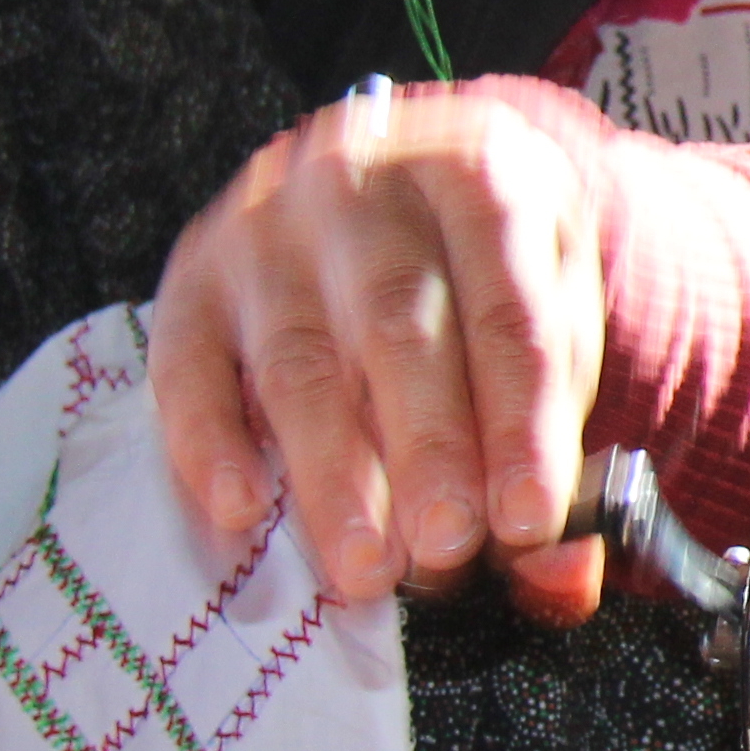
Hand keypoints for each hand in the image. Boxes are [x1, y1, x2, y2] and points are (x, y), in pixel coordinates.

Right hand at [150, 84, 611, 616]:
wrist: (405, 186)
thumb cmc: (492, 278)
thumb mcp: (558, 327)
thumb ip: (562, 451)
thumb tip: (563, 576)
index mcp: (484, 174)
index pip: (511, 310)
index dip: (522, 423)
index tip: (527, 519)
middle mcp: (366, 182)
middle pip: (399, 325)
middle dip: (427, 449)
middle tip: (445, 548)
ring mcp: (266, 225)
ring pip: (298, 357)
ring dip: (332, 473)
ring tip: (365, 566)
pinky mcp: (192, 276)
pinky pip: (187, 366)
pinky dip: (211, 446)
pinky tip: (245, 515)